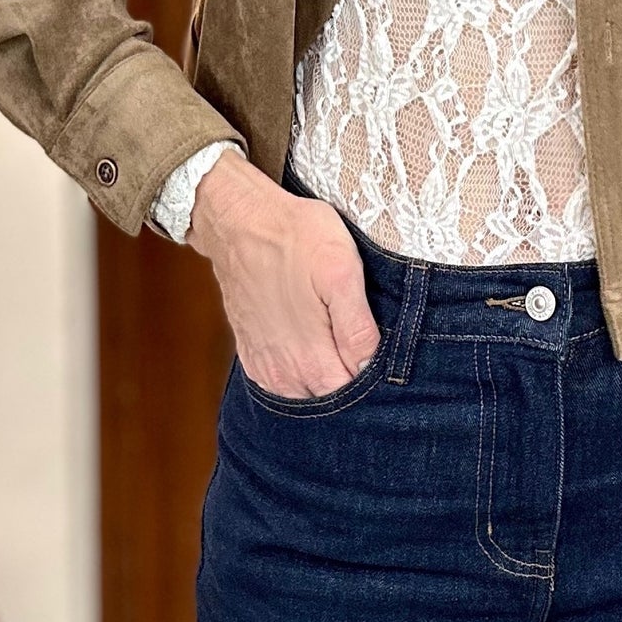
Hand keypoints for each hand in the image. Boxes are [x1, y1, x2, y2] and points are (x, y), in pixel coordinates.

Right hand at [186, 149, 381, 396]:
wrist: (238, 221)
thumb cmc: (294, 236)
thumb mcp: (341, 269)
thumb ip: (357, 325)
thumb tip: (371, 366)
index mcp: (312, 362)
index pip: (354, 399)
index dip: (374, 382)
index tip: (383, 357)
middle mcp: (284, 376)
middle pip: (330, 401)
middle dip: (352, 384)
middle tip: (363, 346)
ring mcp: (264, 367)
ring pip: (306, 394)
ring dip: (326, 379)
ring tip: (340, 344)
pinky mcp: (251, 353)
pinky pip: (283, 382)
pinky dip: (301, 373)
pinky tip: (312, 345)